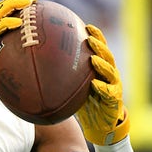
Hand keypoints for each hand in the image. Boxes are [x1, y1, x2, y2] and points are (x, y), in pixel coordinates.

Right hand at [0, 0, 37, 102]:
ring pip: (0, 10)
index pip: (4, 11)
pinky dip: (8, 22)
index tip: (32, 5)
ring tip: (29, 2)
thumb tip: (25, 61)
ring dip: (16, 4)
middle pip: (3, 6)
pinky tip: (19, 22)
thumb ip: (6, 55)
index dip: (17, 5)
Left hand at [75, 24, 129, 145]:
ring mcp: (113, 86)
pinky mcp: (114, 100)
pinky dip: (102, 88)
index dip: (96, 36)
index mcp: (100, 69)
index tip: (86, 26)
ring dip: (102, 64)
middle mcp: (108, 75)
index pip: (99, 49)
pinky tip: (95, 84)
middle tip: (89, 38)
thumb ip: (63, 76)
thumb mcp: (73, 87)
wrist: (100, 125)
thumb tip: (37, 66)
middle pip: (106, 56)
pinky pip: (109, 93)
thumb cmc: (85, 103)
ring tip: (93, 58)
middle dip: (99, 45)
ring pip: (110, 72)